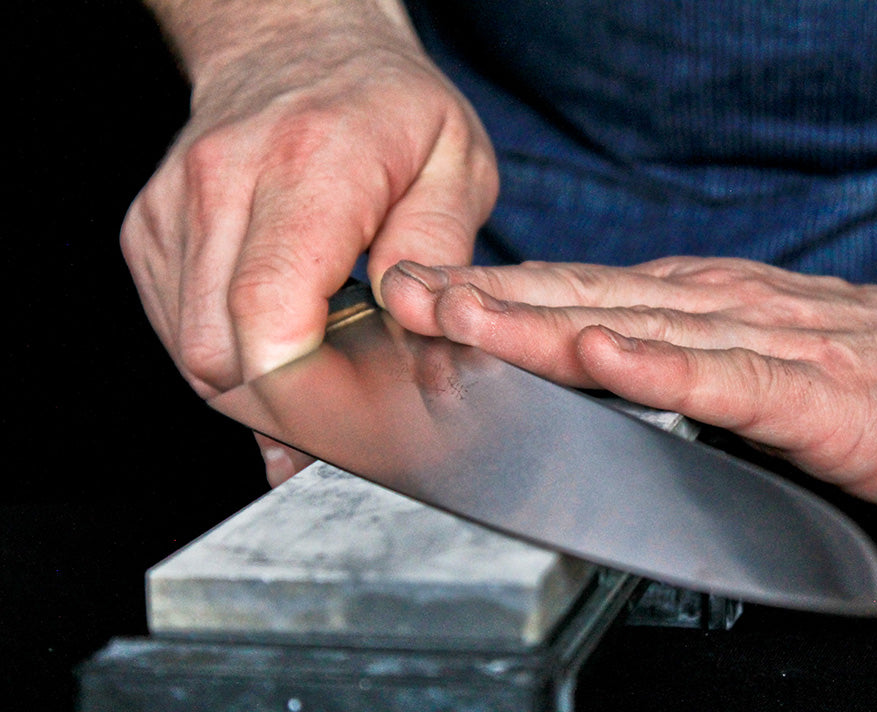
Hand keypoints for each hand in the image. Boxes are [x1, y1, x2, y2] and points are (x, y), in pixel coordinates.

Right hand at [122, 1, 496, 482]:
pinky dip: (228, 358)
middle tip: (347, 410)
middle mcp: (222, 182)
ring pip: (194, 357)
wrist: (298, 44)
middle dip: (289, 408)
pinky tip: (277, 338)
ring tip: (317, 368)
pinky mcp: (149, 230)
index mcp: (308, 166)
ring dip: (257, 388)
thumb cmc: (387, 105)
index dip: (309, 395)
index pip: (271, 316)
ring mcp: (173, 207)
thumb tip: (420, 341)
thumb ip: (440, 256)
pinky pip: (178, 333)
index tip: (355, 420)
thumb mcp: (456, 165)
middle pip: (223, 356)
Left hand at [380, 244, 876, 521]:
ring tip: (468, 316)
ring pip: (639, 328)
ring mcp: (766, 344)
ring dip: (546, 322)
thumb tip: (590, 347)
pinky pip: (728, 379)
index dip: (494, 292)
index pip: (578, 290)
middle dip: (490, 300)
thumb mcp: (747, 346)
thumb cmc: (870, 373)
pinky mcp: (815, 392)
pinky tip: (607, 359)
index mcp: (698, 303)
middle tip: (405, 295)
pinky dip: (662, 368)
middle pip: (586, 299)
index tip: (417, 294)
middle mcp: (719, 309)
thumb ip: (673, 348)